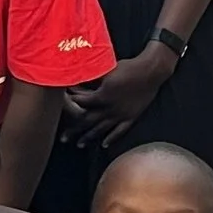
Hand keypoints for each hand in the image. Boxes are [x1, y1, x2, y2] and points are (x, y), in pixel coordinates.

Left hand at [62, 47, 177, 149]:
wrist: (151, 71)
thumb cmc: (128, 67)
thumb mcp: (106, 70)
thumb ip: (90, 76)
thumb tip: (74, 78)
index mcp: (102, 96)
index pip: (81, 104)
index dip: (70, 104)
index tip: (61, 107)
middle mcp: (110, 108)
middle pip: (88, 122)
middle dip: (74, 130)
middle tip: (63, 138)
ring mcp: (121, 114)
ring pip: (102, 129)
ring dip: (89, 137)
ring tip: (78, 144)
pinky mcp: (132, 116)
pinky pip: (120, 131)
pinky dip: (111, 138)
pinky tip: (103, 144)